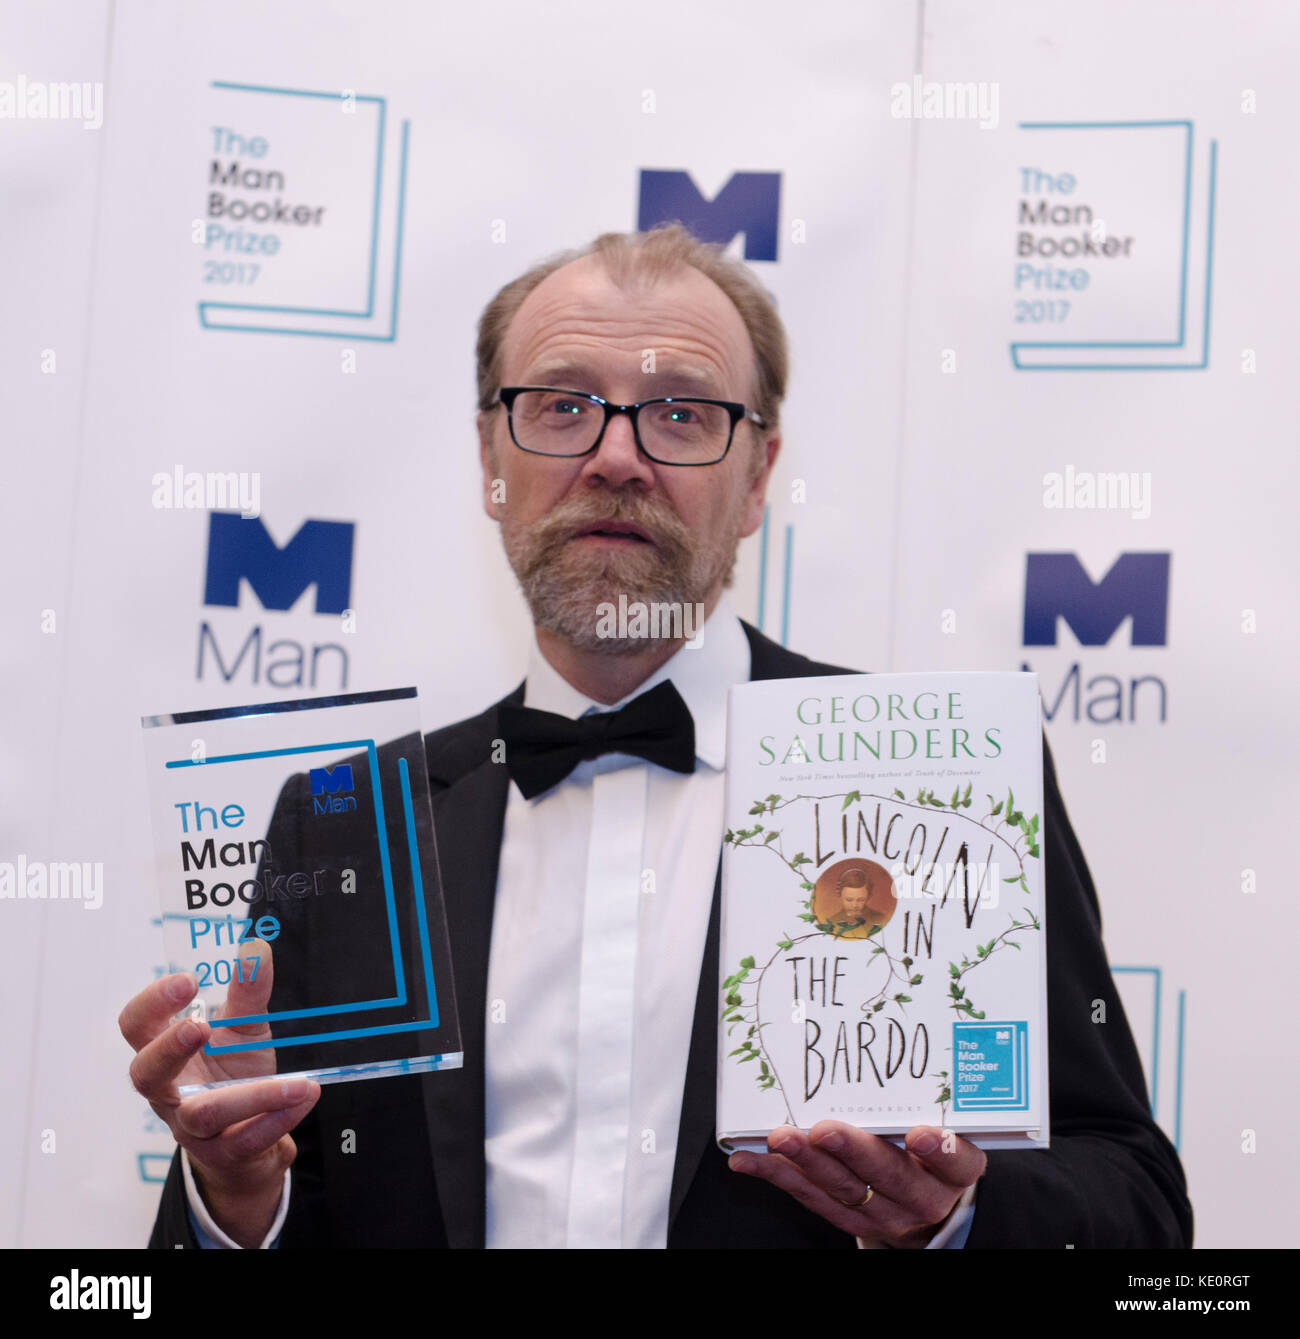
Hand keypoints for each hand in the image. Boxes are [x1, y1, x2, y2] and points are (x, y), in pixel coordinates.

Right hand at [119, 940, 320, 1246]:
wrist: (251, 1139)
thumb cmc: (234, 1073)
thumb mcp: (244, 1029)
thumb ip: (248, 992)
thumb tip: (256, 947)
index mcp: (166, 1053)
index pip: (137, 1027)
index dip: (152, 1004)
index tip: (187, 980)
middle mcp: (170, 1092)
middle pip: (146, 1074)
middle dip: (169, 1048)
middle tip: (200, 1025)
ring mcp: (191, 1128)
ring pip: (206, 1114)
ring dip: (253, 1094)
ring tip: (296, 1081)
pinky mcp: (222, 1154)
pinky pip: (246, 1140)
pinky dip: (279, 1117)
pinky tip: (305, 1095)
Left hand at [727, 1120, 984, 1247]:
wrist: (925, 1198)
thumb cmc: (931, 1148)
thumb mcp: (946, 1122)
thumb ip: (926, 1096)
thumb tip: (886, 1037)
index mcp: (955, 1170)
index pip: (957, 1162)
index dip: (940, 1151)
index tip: (920, 1134)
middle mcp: (924, 1197)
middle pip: (890, 1176)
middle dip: (853, 1151)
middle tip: (823, 1130)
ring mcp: (886, 1213)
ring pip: (844, 1189)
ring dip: (807, 1163)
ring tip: (780, 1138)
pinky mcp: (852, 1219)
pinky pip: (813, 1198)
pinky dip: (780, 1176)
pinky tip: (751, 1160)